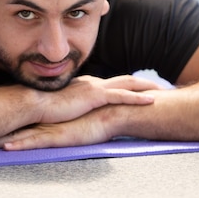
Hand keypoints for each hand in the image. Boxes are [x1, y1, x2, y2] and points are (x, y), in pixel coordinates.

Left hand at [0, 108, 110, 150]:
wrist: (109, 112)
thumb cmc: (91, 117)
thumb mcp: (69, 122)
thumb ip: (56, 124)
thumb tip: (46, 127)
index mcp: (42, 120)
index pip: (14, 123)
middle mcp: (41, 123)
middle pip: (9, 129)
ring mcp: (48, 130)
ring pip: (17, 137)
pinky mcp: (58, 137)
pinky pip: (35, 143)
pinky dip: (20, 146)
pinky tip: (6, 148)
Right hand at [34, 74, 161, 124]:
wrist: (35, 104)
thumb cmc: (44, 109)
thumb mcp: (62, 108)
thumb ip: (72, 110)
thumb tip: (74, 117)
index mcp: (86, 86)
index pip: (112, 84)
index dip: (127, 86)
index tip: (140, 89)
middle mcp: (93, 83)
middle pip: (124, 80)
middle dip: (143, 82)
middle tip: (159, 87)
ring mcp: (95, 88)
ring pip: (128, 84)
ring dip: (146, 86)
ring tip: (163, 91)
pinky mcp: (95, 96)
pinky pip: (123, 95)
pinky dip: (138, 97)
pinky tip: (152, 100)